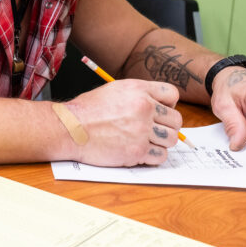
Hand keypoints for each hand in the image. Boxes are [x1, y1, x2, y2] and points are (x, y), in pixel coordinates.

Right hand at [63, 80, 181, 165]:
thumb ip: (138, 95)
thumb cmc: (87, 110)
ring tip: (145, 142)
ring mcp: (142, 130)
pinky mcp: (137, 150)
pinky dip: (152, 157)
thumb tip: (159, 107)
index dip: (168, 105)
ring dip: (161, 143)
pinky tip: (139, 152)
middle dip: (166, 127)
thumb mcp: (113, 90)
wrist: (69, 128)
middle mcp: (143, 107)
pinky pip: (161, 156)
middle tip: (152, 131)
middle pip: (176, 120)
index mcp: (138, 89)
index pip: (172, 94)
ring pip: (171, 139)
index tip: (160, 112)